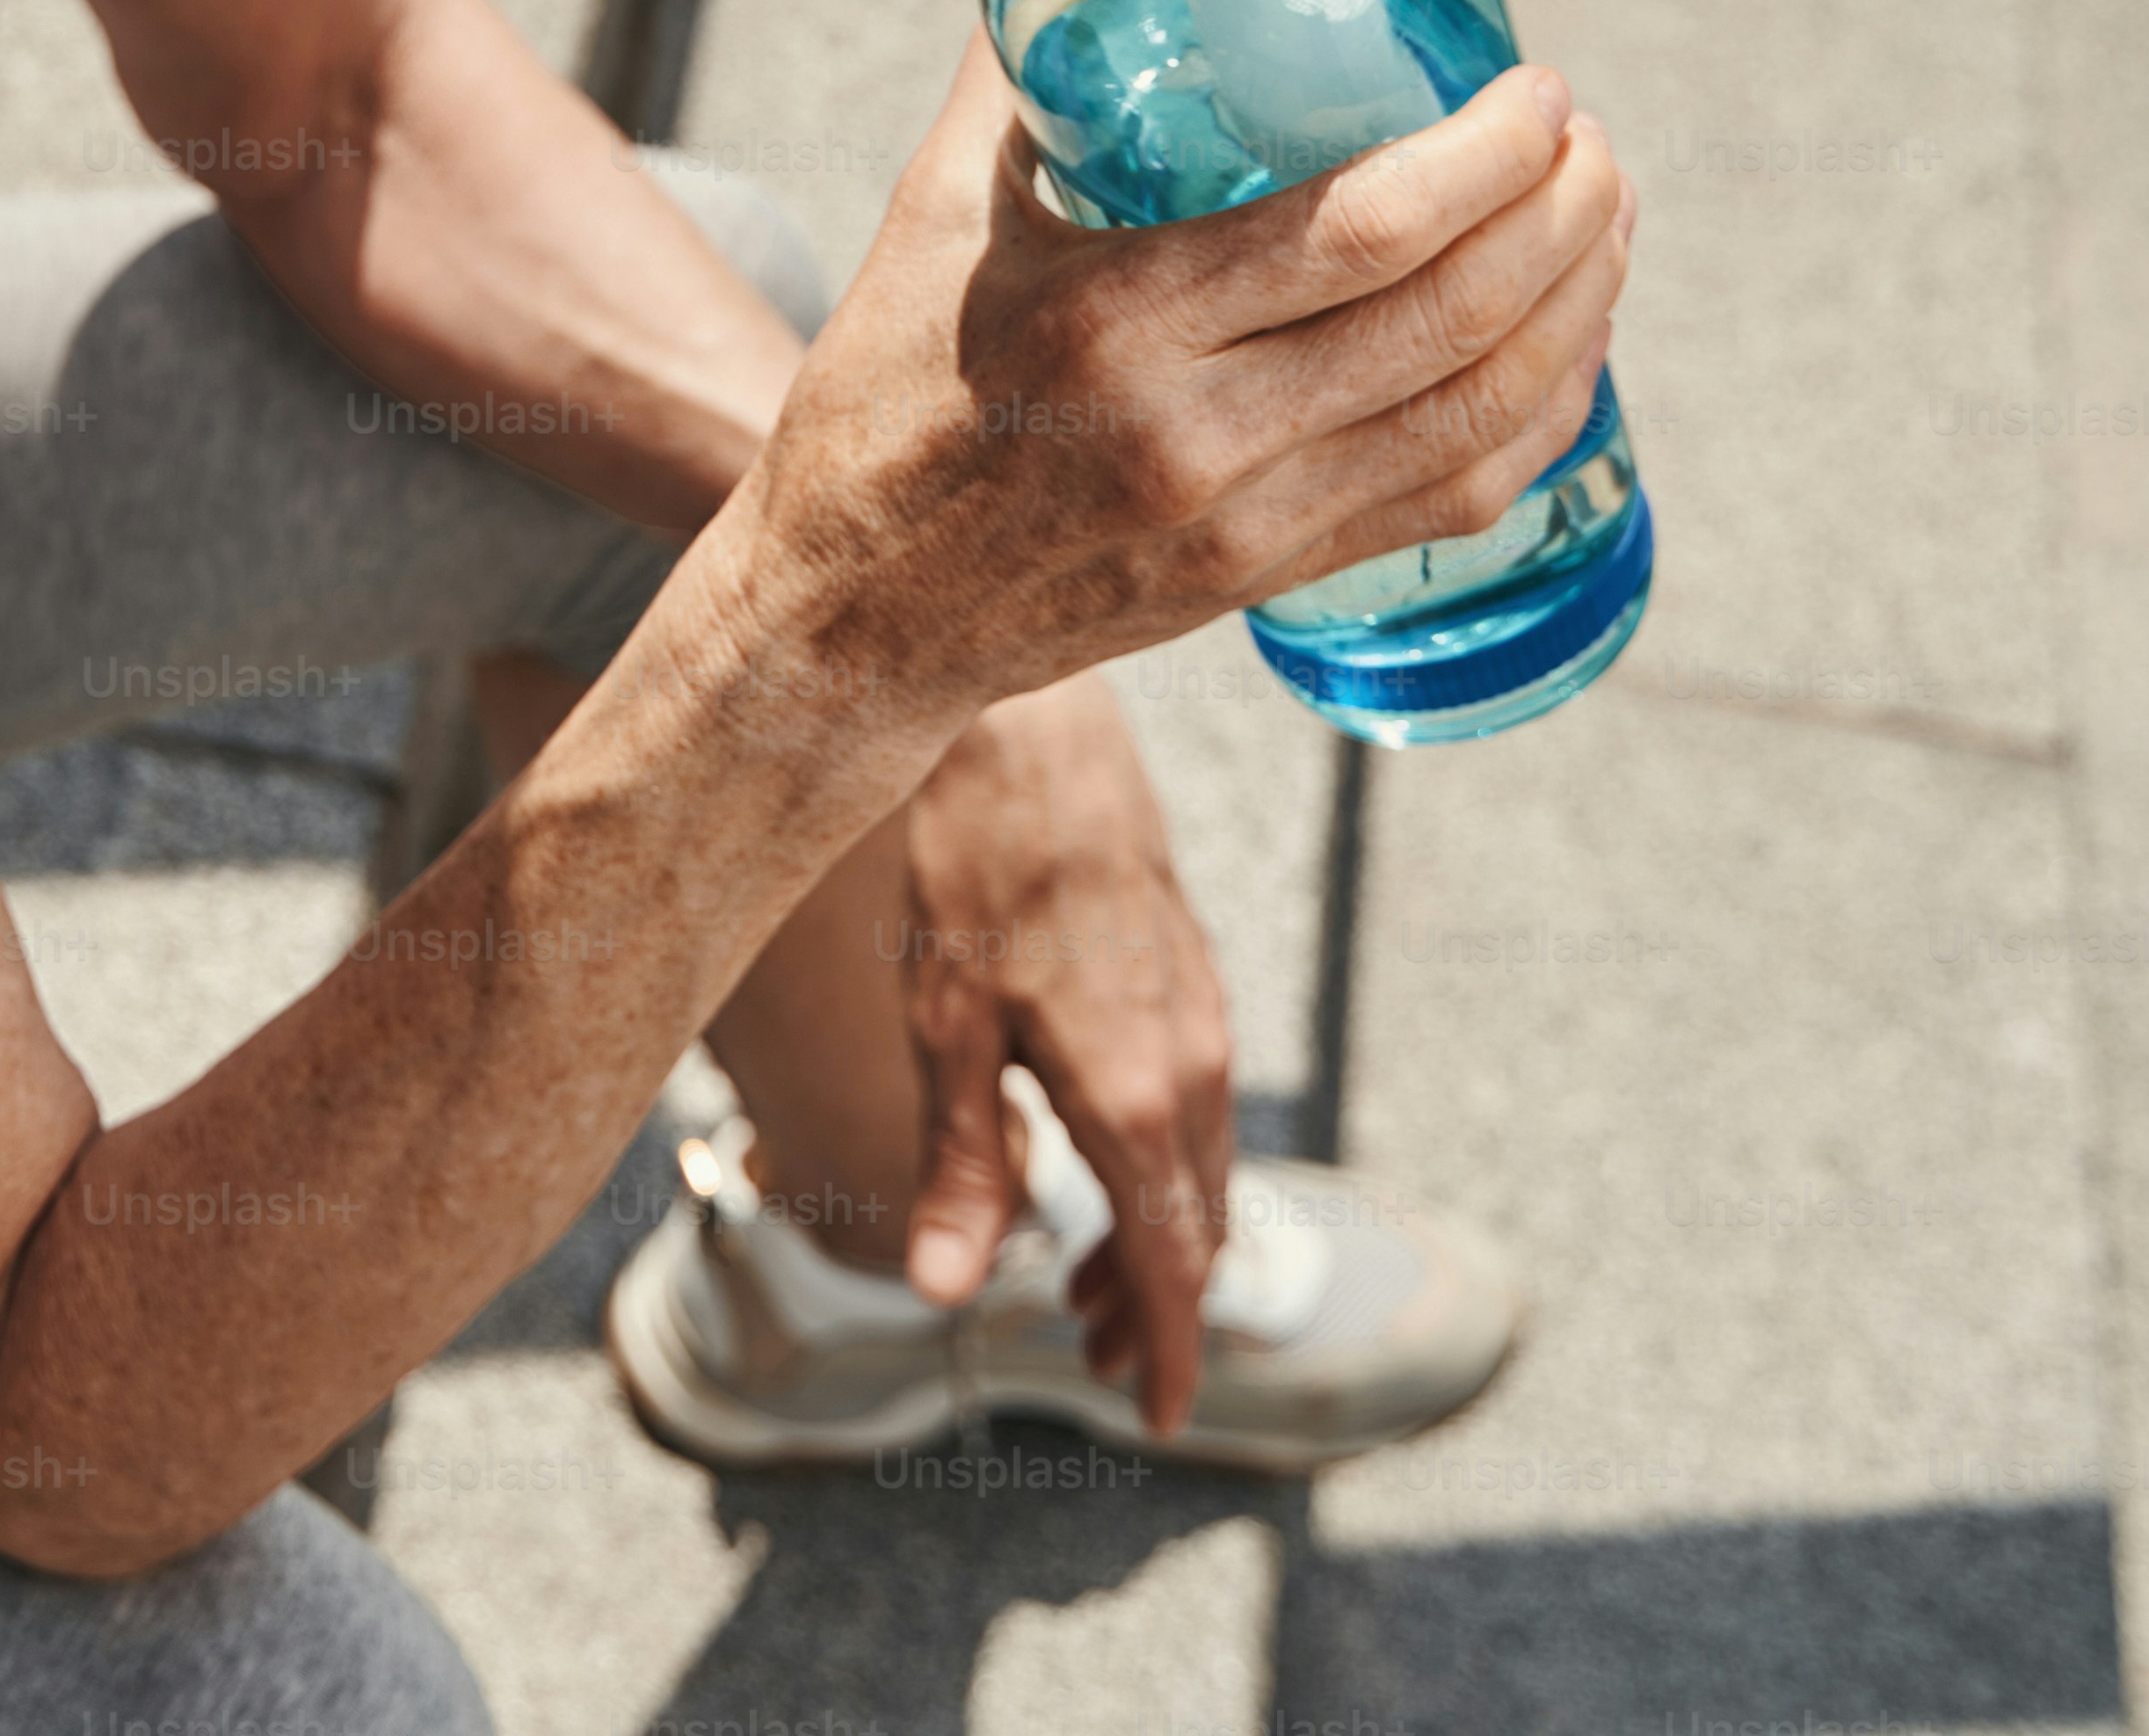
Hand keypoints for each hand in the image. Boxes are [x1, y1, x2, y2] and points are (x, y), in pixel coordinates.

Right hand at [731, 48, 1633, 733]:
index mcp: (1113, 320)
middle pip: (1452, 315)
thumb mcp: (934, 214)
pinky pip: (1457, 499)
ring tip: (1605, 221)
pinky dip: (1542, 416)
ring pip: (1479, 413)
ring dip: (1579, 308)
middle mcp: (1195, 433)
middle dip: (1563, 213)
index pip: (1364, 229)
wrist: (850, 612)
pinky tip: (1568, 347)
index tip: (1536, 90)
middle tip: (1588, 139)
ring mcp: (1247, 522)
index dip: (1487, 154)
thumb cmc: (885, 395)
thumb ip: (1023, 71)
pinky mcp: (1272, 582)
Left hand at [895, 674, 1235, 1433]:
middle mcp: (1194, 1067)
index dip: (1169, 1352)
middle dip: (1153, 1304)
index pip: (1177, 1268)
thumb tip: (947, 1293)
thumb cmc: (974, 870)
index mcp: (1138, 1100)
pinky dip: (1162, 1166)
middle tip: (1094, 1357)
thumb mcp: (946, 1032)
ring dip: (1157, 1236)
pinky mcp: (1187, 977)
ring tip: (1087, 1279)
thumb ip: (961, 1168)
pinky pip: (1197, 1107)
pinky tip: (1104, 1159)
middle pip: (1196, 1228)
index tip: (1155, 1419)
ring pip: (1201, 1167)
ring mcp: (1202, 1017)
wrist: (1033, 729)